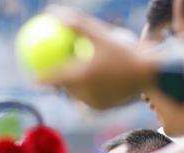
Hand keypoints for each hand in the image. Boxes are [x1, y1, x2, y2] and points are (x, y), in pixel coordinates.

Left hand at [38, 6, 157, 109]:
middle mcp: (83, 94)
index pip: (52, 79)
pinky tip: (86, 83)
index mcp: (80, 77)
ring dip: (72, 86)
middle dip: (57, 80)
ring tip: (69, 76)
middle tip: (51, 71)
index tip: (32, 75)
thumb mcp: (101, 35)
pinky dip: (86, 91)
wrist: (151, 76)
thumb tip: (53, 12)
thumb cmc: (127, 53)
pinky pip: (88, 98)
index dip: (39, 78)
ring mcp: (92, 104)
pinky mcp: (102, 109)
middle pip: (63, 88)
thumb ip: (77, 25)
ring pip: (75, 94)